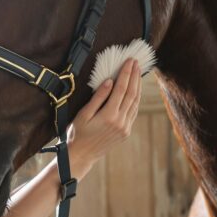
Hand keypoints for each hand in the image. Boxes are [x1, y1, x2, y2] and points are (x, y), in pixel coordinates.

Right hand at [66, 58, 141, 179]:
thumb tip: (110, 81)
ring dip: (138, 87)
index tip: (129, 61)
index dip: (126, 74)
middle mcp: (120, 122)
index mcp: (109, 116)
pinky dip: (136, 99)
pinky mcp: (126, 132)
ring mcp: (125, 128)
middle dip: (135, 77)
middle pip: (132, 94)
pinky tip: (135, 90)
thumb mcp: (84, 113)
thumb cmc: (78, 132)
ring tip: (138, 73)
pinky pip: (134, 112)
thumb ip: (98, 97)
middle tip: (136, 63)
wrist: (82, 154)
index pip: (121, 89)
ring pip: (136, 103)